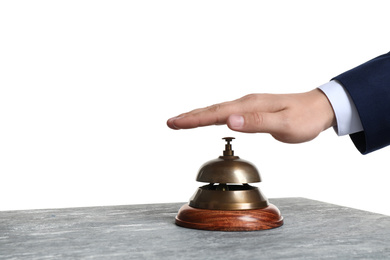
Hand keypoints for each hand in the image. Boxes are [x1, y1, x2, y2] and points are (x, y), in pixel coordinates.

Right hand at [167, 89, 335, 142]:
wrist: (320, 108)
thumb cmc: (305, 118)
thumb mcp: (285, 124)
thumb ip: (257, 123)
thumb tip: (230, 121)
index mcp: (250, 106)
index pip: (216, 114)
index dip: (194, 119)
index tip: (175, 123)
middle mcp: (246, 103)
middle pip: (212, 110)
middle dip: (190, 117)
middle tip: (170, 122)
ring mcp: (249, 106)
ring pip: (217, 111)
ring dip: (198, 117)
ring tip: (182, 121)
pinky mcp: (253, 110)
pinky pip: (226, 113)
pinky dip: (212, 117)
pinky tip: (208, 120)